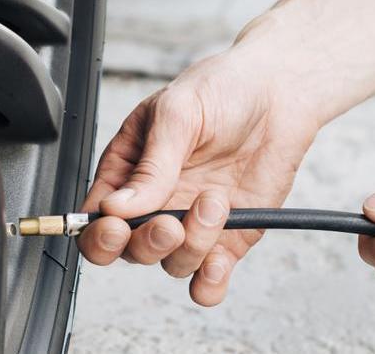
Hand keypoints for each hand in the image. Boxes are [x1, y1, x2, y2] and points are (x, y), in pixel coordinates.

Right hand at [77, 48, 319, 305]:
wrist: (279, 93)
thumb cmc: (222, 89)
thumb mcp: (178, 113)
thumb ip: (150, 165)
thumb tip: (115, 207)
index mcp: (128, 170)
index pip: (95, 218)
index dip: (99, 233)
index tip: (117, 226)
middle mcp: (156, 202)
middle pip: (129, 250)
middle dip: (148, 242)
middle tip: (171, 222)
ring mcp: (190, 223)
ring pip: (171, 264)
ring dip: (191, 245)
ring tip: (215, 201)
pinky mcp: (227, 238)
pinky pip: (208, 281)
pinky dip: (209, 284)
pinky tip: (218, 262)